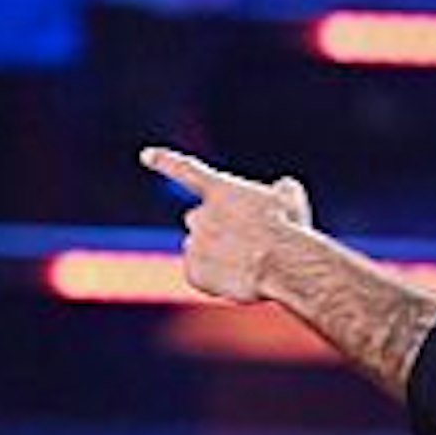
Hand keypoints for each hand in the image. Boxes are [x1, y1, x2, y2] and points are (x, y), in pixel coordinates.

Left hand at [140, 144, 312, 302]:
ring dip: (218, 255)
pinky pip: (200, 275)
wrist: (284, 264)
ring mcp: (193, 244)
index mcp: (219, 190)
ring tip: (247, 263)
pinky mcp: (192, 272)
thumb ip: (280, 190)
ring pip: (201, 249)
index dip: (164, 161)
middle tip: (242, 242)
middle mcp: (199, 215)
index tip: (145, 155)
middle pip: (199, 221)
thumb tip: (282, 188)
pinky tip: (238, 279)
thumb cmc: (290, 229)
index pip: (184, 170)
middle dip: (215, 229)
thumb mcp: (290, 199)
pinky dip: (216, 279)